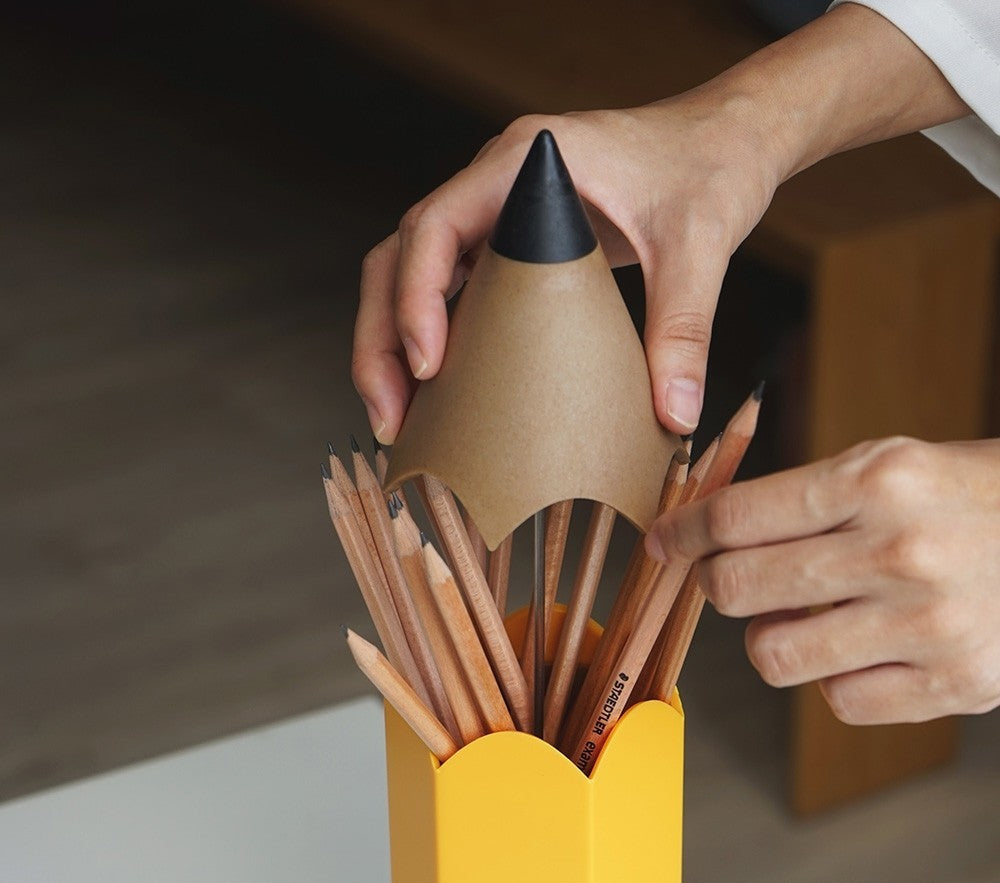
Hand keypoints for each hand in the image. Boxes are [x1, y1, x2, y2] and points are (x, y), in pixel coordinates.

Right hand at [352, 95, 781, 441]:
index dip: (414, 297)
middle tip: (391, 417)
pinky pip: (447, 290)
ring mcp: (494, 213)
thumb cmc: (708, 167)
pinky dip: (429, 340)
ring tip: (399, 419)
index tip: (428, 365)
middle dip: (382, 339)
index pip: (434, 226)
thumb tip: (675, 415)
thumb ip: (684, 328)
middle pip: (399, 257)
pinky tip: (438, 394)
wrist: (725, 138)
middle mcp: (493, 185)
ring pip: (408, 275)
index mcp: (521, 165)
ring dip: (391, 345)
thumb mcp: (699, 248)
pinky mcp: (508, 243)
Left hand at [646, 437, 999, 722]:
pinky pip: (836, 700)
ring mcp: (931, 624)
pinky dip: (833, 677)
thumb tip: (704, 537)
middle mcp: (900, 551)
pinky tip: (862, 646)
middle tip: (727, 577)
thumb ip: (798, 498)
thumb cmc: (963, 497)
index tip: (664, 543)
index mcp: (877, 480)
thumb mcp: (887, 464)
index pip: (736, 516)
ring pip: (772, 654)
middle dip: (714, 583)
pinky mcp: (958, 683)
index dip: (682, 532)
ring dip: (770, 636)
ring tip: (804, 613)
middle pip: (736, 587)